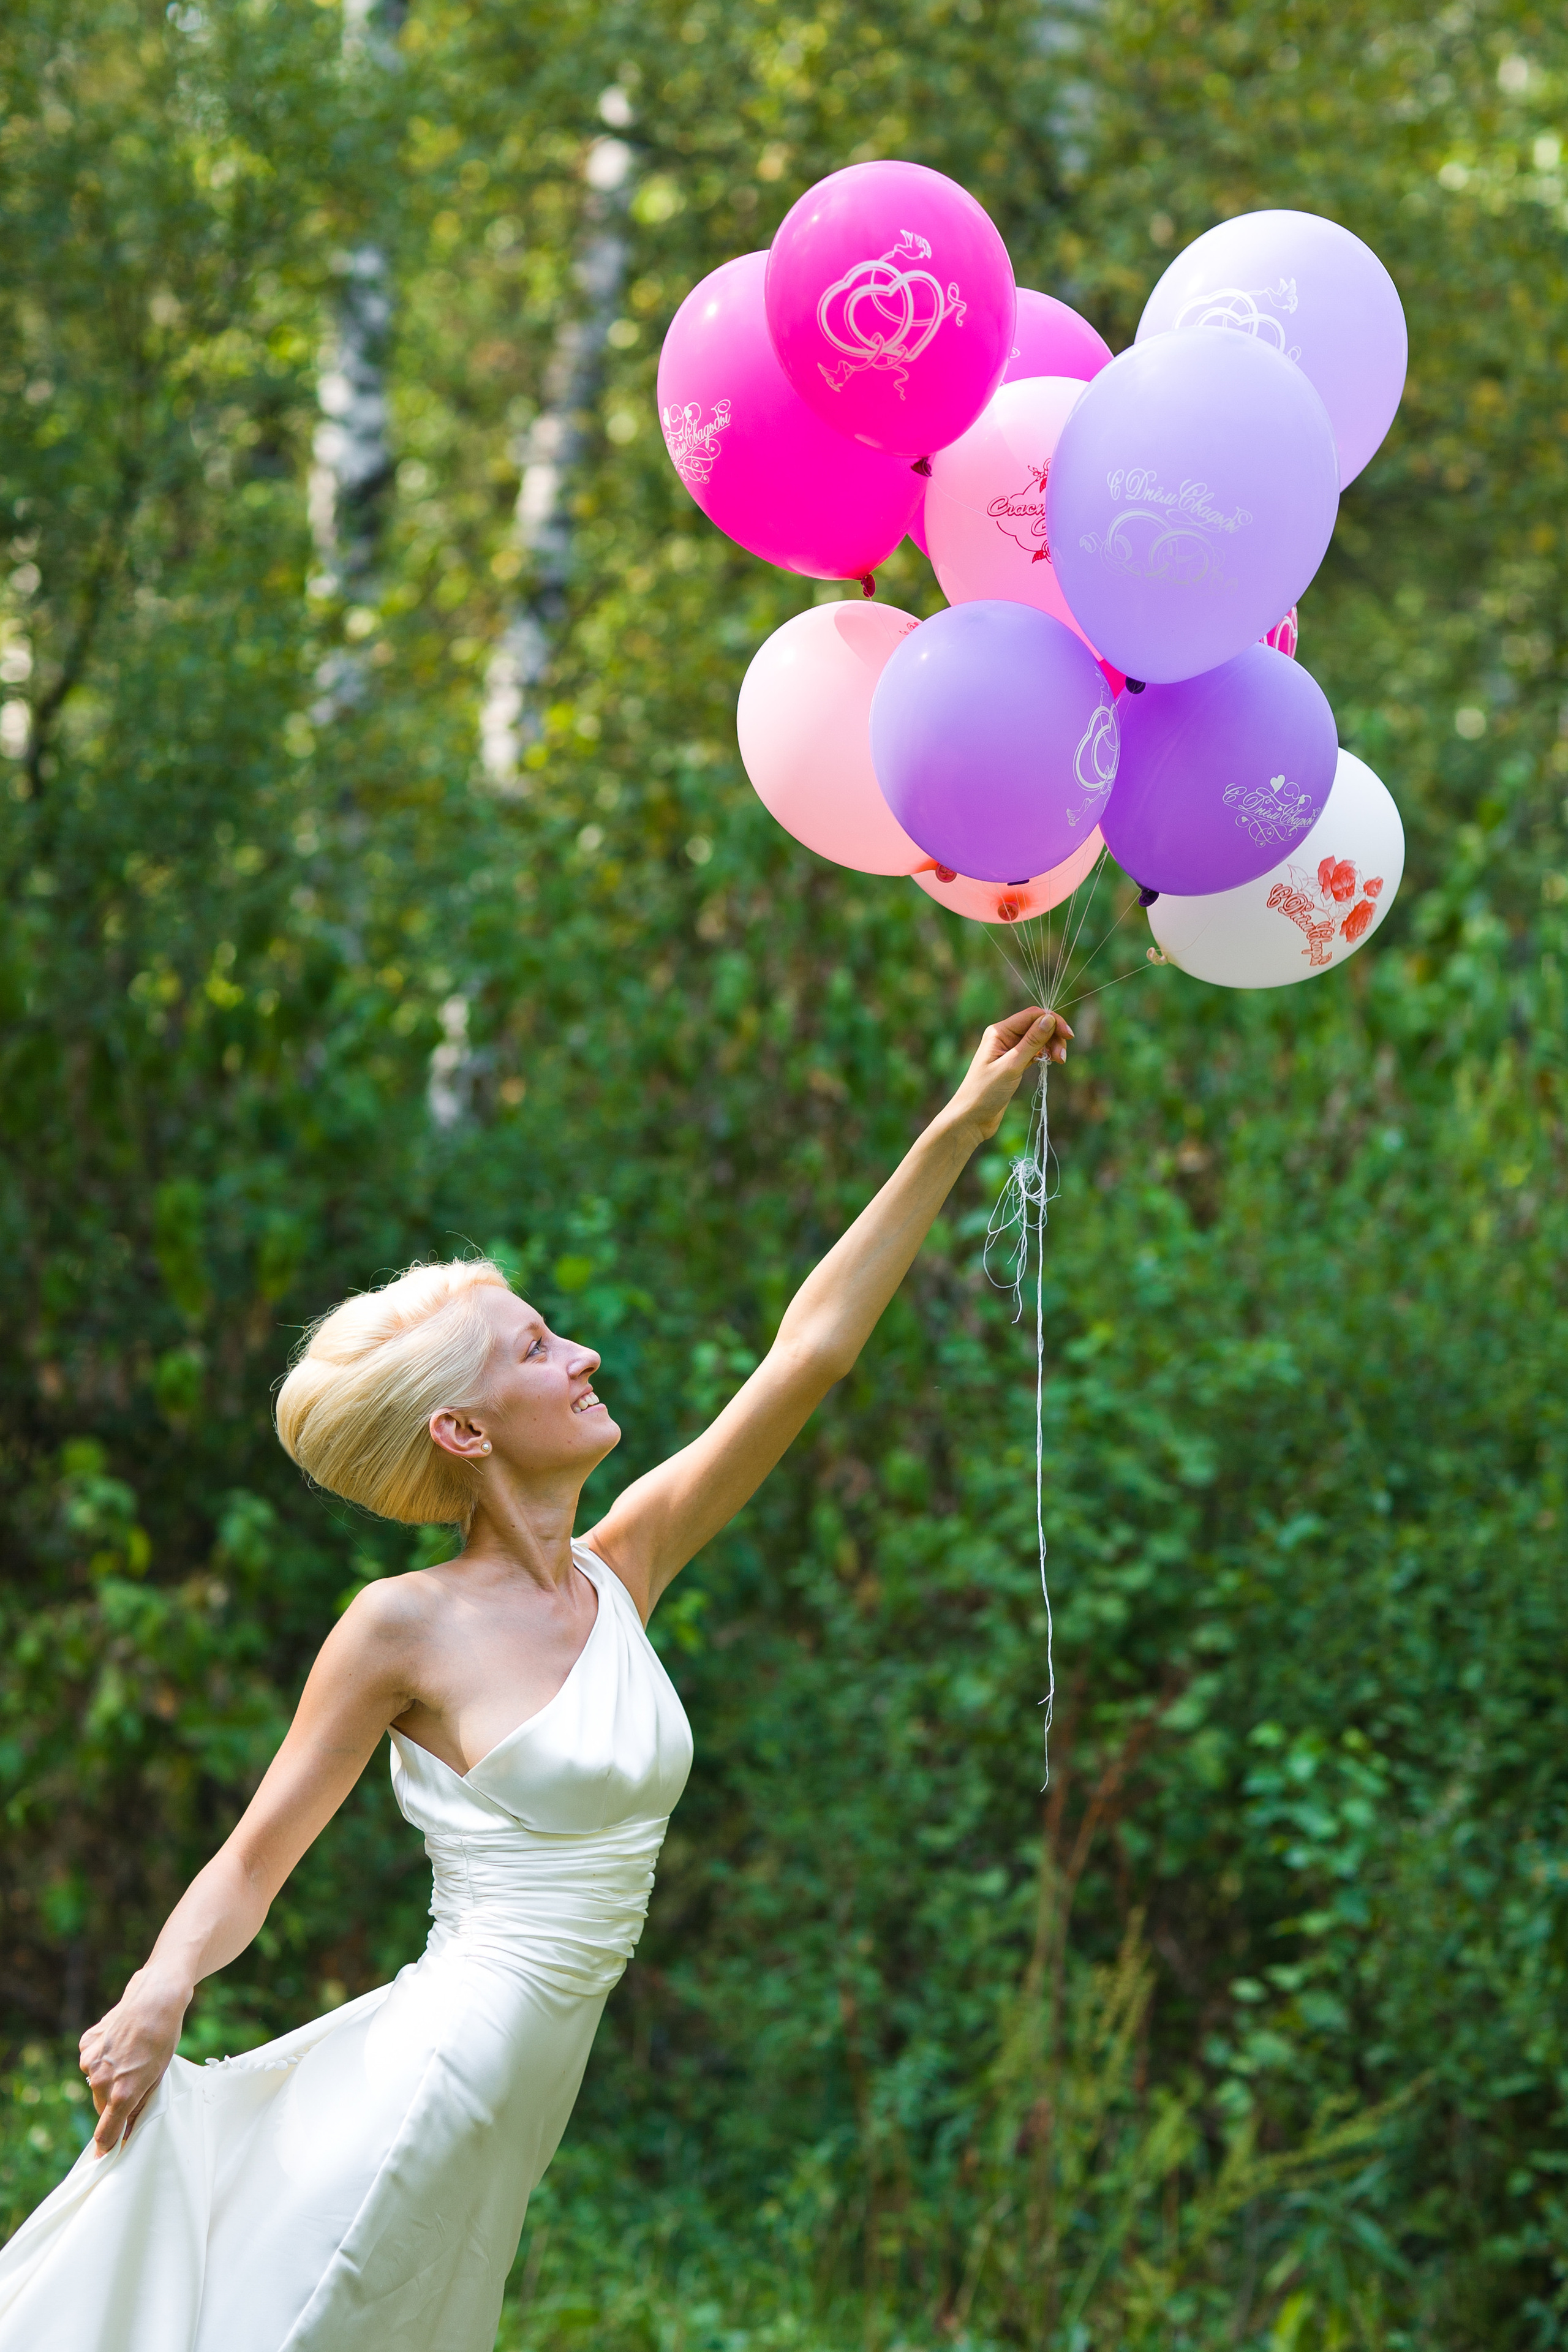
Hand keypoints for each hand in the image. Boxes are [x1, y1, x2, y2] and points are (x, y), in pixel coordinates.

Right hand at [78, 1967, 188, 2155]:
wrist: (155, 1998)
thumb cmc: (164, 2037)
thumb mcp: (158, 2075)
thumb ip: (140, 2105)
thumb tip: (128, 2131)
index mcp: (123, 2093)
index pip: (106, 2133)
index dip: (106, 2146)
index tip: (104, 2157)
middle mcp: (102, 2081)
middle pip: (103, 2106)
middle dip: (114, 2103)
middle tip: (133, 2084)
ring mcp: (91, 2062)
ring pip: (95, 2084)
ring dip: (107, 2080)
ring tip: (129, 2057)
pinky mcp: (85, 2045)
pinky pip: (90, 2062)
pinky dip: (101, 2059)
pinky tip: (118, 2043)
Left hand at [944, 1006, 1072, 1144]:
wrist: (971, 1118)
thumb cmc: (985, 1092)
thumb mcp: (1012, 1065)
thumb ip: (1031, 1042)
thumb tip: (1049, 1019)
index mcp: (999, 1032)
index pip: (1032, 1016)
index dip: (1053, 1022)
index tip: (1069, 1036)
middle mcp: (1003, 1037)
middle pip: (1036, 1026)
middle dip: (1053, 1037)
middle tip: (1062, 1057)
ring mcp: (1008, 1050)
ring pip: (1037, 1039)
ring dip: (1051, 1046)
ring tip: (1059, 1061)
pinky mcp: (1013, 1063)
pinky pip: (1033, 1051)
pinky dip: (1044, 1055)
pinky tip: (1050, 1062)